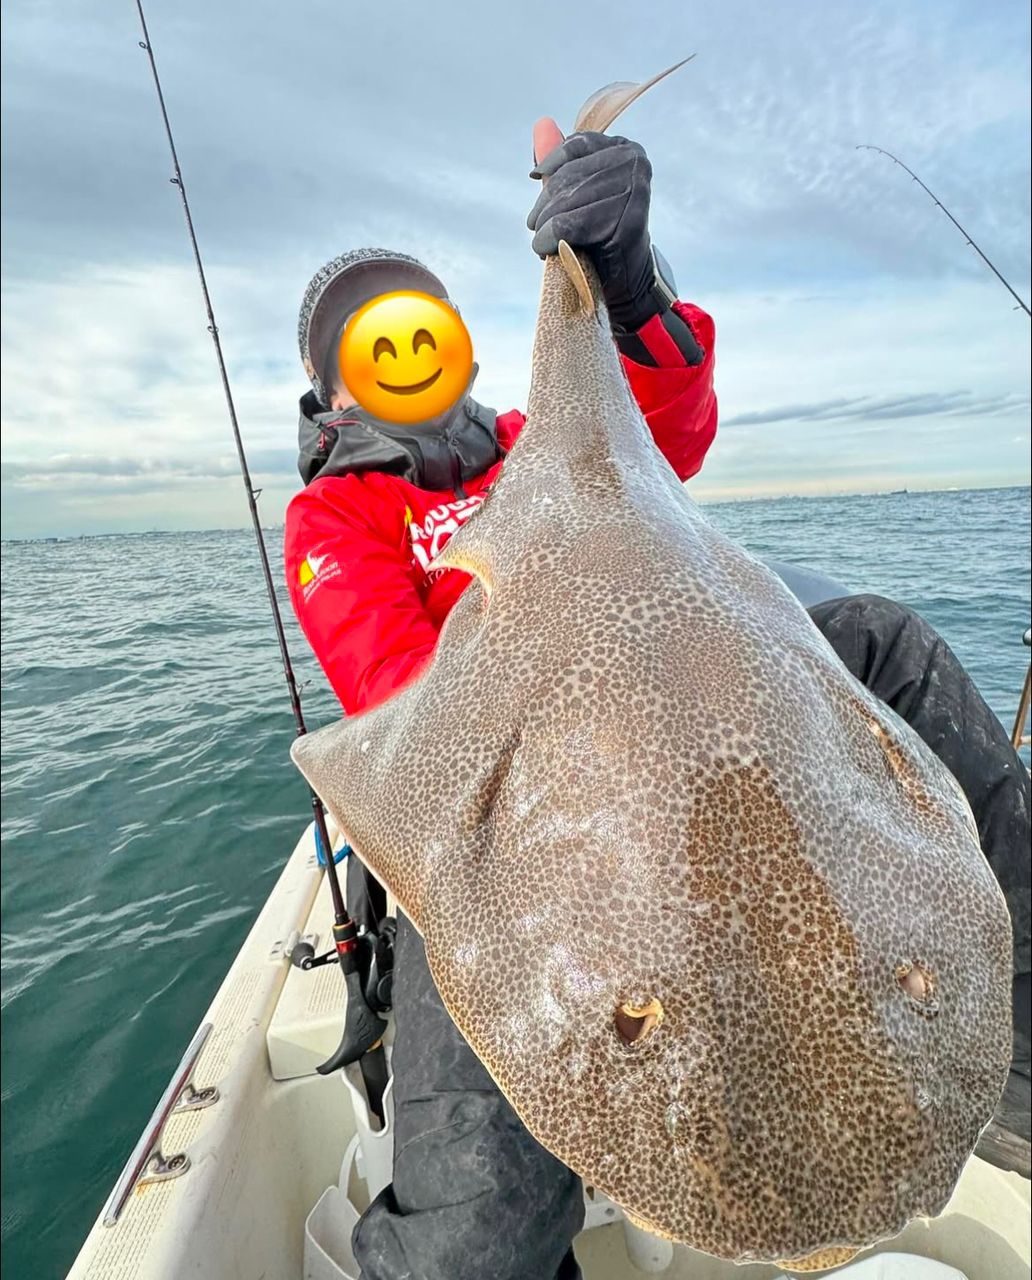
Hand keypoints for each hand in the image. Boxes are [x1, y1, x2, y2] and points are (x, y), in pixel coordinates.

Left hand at [527, 122, 656, 331]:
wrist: (625, 280)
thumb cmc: (599, 234)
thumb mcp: (579, 193)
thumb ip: (561, 161)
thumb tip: (541, 124)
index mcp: (626, 150)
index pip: (576, 145)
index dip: (550, 165)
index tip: (537, 180)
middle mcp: (635, 165)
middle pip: (567, 176)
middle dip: (544, 204)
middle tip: (537, 225)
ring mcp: (633, 193)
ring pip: (565, 202)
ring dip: (544, 226)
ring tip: (543, 240)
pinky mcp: (626, 224)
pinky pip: (569, 226)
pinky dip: (550, 239)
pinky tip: (546, 249)